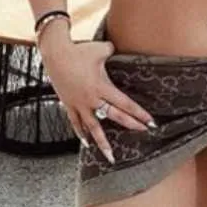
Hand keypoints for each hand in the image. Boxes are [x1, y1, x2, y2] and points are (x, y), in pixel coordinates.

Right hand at [38, 25, 156, 164]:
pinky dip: (81, 134)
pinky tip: (87, 144)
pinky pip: (76, 123)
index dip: (139, 113)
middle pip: (115, 116)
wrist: (56, 54)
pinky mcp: (69, 104)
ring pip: (93, 128)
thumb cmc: (80, 50)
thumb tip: (119, 50)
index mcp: (102, 87)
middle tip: (143, 132)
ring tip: (111, 157)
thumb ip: (113, 52)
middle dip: (131, 125)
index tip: (151, 122)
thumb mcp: (102, 49)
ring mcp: (79, 104)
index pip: (125, 103)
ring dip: (102, 143)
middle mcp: (92, 99)